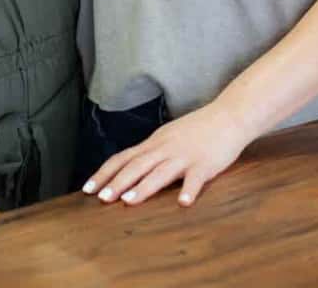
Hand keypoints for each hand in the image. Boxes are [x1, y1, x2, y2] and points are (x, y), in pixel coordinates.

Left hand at [82, 102, 252, 207]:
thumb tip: (130, 167)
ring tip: (129, 201)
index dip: (105, 173)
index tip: (87, 188)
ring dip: (144, 187)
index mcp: (155, 143)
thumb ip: (151, 152)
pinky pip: (196, 178)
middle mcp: (166, 148)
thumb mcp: (169, 136)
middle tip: (101, 199)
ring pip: (161, 172)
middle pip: (137, 165)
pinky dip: (189, 190)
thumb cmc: (198, 128)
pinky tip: (183, 202)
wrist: (230, 115)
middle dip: (117, 182)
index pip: (123, 158)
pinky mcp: (206, 164)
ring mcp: (185, 156)